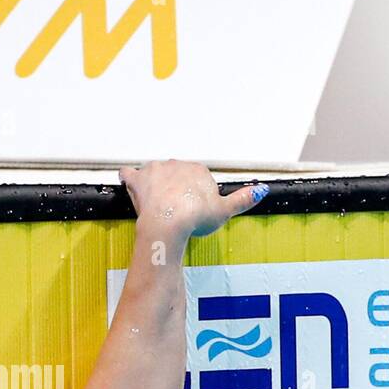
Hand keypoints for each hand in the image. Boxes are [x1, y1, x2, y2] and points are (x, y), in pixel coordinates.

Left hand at [118, 159, 267, 239]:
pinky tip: (127, 181)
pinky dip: (128, 178)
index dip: (195, 195)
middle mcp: (176, 165)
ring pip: (155, 173)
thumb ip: (242, 199)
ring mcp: (156, 170)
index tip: (193, 209)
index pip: (196, 179)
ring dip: (155, 184)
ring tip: (156, 202)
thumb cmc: (195, 218)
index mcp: (198, 170)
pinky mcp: (138, 180)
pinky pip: (130, 173)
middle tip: (176, 210)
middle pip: (175, 175)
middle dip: (175, 189)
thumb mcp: (224, 211)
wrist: (170, 223)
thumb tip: (261, 190)